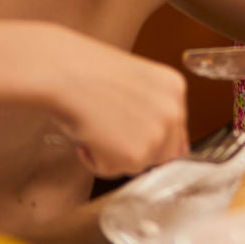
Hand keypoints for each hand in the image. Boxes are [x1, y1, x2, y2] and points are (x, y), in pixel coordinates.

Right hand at [31, 26, 188, 178]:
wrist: (67, 73)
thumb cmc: (88, 72)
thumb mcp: (135, 83)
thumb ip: (153, 108)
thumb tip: (160, 142)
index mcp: (175, 89)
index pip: (177, 131)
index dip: (153, 139)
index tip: (136, 139)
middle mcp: (173, 113)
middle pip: (164, 153)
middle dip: (137, 150)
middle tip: (109, 133)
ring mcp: (157, 135)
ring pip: (138, 164)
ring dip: (114, 155)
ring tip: (96, 128)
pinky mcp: (135, 155)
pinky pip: (113, 170)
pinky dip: (95, 160)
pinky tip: (88, 136)